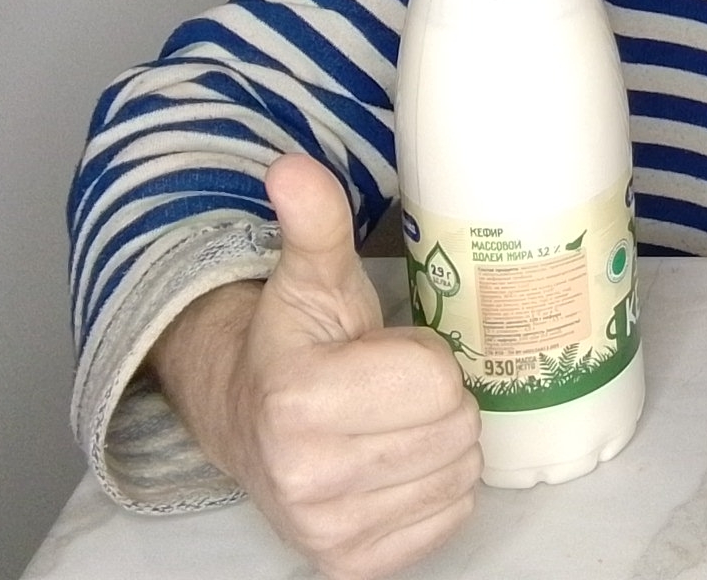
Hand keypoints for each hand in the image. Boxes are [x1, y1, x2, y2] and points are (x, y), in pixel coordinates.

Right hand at [152, 155, 479, 579]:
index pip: (437, 378)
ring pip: (460, 475)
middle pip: (455, 427)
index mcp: (299, 401)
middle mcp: (306, 477)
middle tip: (395, 388)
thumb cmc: (297, 345)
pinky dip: (437, 490)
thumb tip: (292, 166)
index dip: (423, 355)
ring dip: (442, 444)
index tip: (384, 352)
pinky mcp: (350, 565)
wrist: (247, 425)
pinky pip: (450, 519)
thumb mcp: (311, 276)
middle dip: (439, 399)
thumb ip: (314, 221)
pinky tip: (396, 466)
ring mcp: (328, 531)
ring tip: (394, 423)